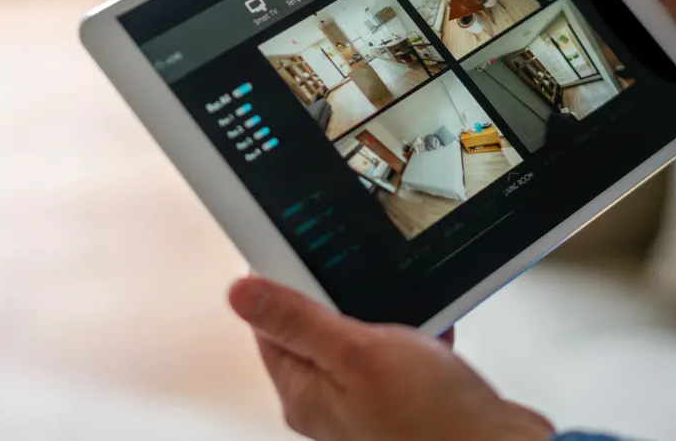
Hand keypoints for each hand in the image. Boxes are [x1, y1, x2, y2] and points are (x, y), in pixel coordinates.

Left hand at [229, 276, 554, 440]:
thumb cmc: (432, 422)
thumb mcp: (356, 352)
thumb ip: (297, 320)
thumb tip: (239, 294)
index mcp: (303, 392)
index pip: (271, 324)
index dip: (284, 282)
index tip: (304, 252)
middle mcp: (330, 402)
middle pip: (319, 325)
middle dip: (346, 297)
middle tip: (367, 284)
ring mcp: (370, 402)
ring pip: (366, 335)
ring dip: (390, 314)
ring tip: (410, 316)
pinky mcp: (408, 400)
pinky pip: (406, 351)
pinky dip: (421, 335)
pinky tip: (435, 333)